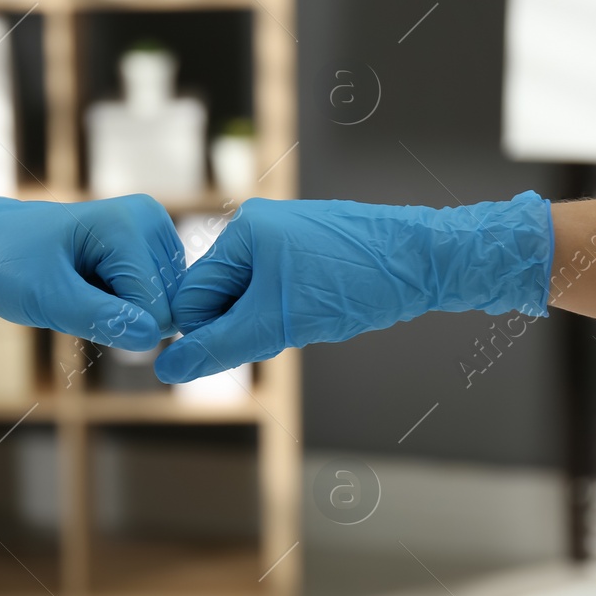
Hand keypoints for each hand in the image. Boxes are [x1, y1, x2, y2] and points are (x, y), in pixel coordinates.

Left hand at [0, 176, 183, 350]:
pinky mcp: (146, 250)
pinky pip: (149, 302)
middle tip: (71, 293)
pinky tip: (87, 286)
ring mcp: (151, 235)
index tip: (67, 299)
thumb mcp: (44, 297)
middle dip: (119, 317)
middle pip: (163, 308)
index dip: (115, 325)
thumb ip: (99, 317)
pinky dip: (118, 306)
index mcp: (130, 224)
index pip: (156, 309)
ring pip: (159, 309)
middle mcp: (151, 222)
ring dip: (118, 313)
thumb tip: (151, 337)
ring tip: (77, 288)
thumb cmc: (4, 263)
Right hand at [154, 193, 553, 382]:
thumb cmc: (353, 284)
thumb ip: (218, 348)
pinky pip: (281, 289)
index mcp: (241, 230)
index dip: (211, 332)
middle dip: (246, 324)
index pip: (192, 297)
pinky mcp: (311, 248)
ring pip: (253, 298)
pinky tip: (325, 310)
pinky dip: (295, 310)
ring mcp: (286, 235)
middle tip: (285, 331)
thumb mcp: (277, 323)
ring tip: (310, 318)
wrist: (427, 260)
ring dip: (272, 321)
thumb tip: (168, 371)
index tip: (251, 342)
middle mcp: (258, 224)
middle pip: (221, 297)